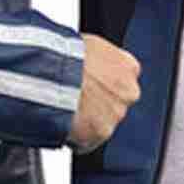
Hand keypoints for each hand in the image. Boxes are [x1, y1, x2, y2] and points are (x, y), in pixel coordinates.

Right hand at [67, 34, 140, 153]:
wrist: (54, 73)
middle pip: (116, 101)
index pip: (123, 77)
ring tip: (63, 108)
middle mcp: (128, 92)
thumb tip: (88, 62)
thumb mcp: (87, 45)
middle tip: (76, 97)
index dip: (104, 81)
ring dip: (87, 119)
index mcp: (128, 66)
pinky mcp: (101, 133)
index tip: (91, 82)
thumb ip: (96, 59)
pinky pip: (89, 138)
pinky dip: (78, 135)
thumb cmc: (66, 54)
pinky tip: (63, 121)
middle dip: (99, 101)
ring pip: (103, 121)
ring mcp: (116, 114)